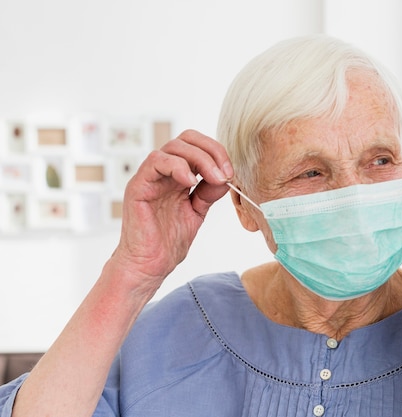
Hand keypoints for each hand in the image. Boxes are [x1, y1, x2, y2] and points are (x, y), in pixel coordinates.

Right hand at [112, 130, 233, 290]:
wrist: (150, 266)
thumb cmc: (167, 242)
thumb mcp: (197, 212)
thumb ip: (208, 193)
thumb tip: (224, 176)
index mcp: (177, 176)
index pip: (197, 146)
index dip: (217, 153)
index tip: (231, 173)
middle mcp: (163, 173)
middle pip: (187, 139)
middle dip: (212, 151)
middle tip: (225, 172)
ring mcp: (150, 178)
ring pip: (173, 147)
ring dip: (200, 159)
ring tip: (214, 179)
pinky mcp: (138, 186)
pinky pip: (155, 162)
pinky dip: (177, 166)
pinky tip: (190, 182)